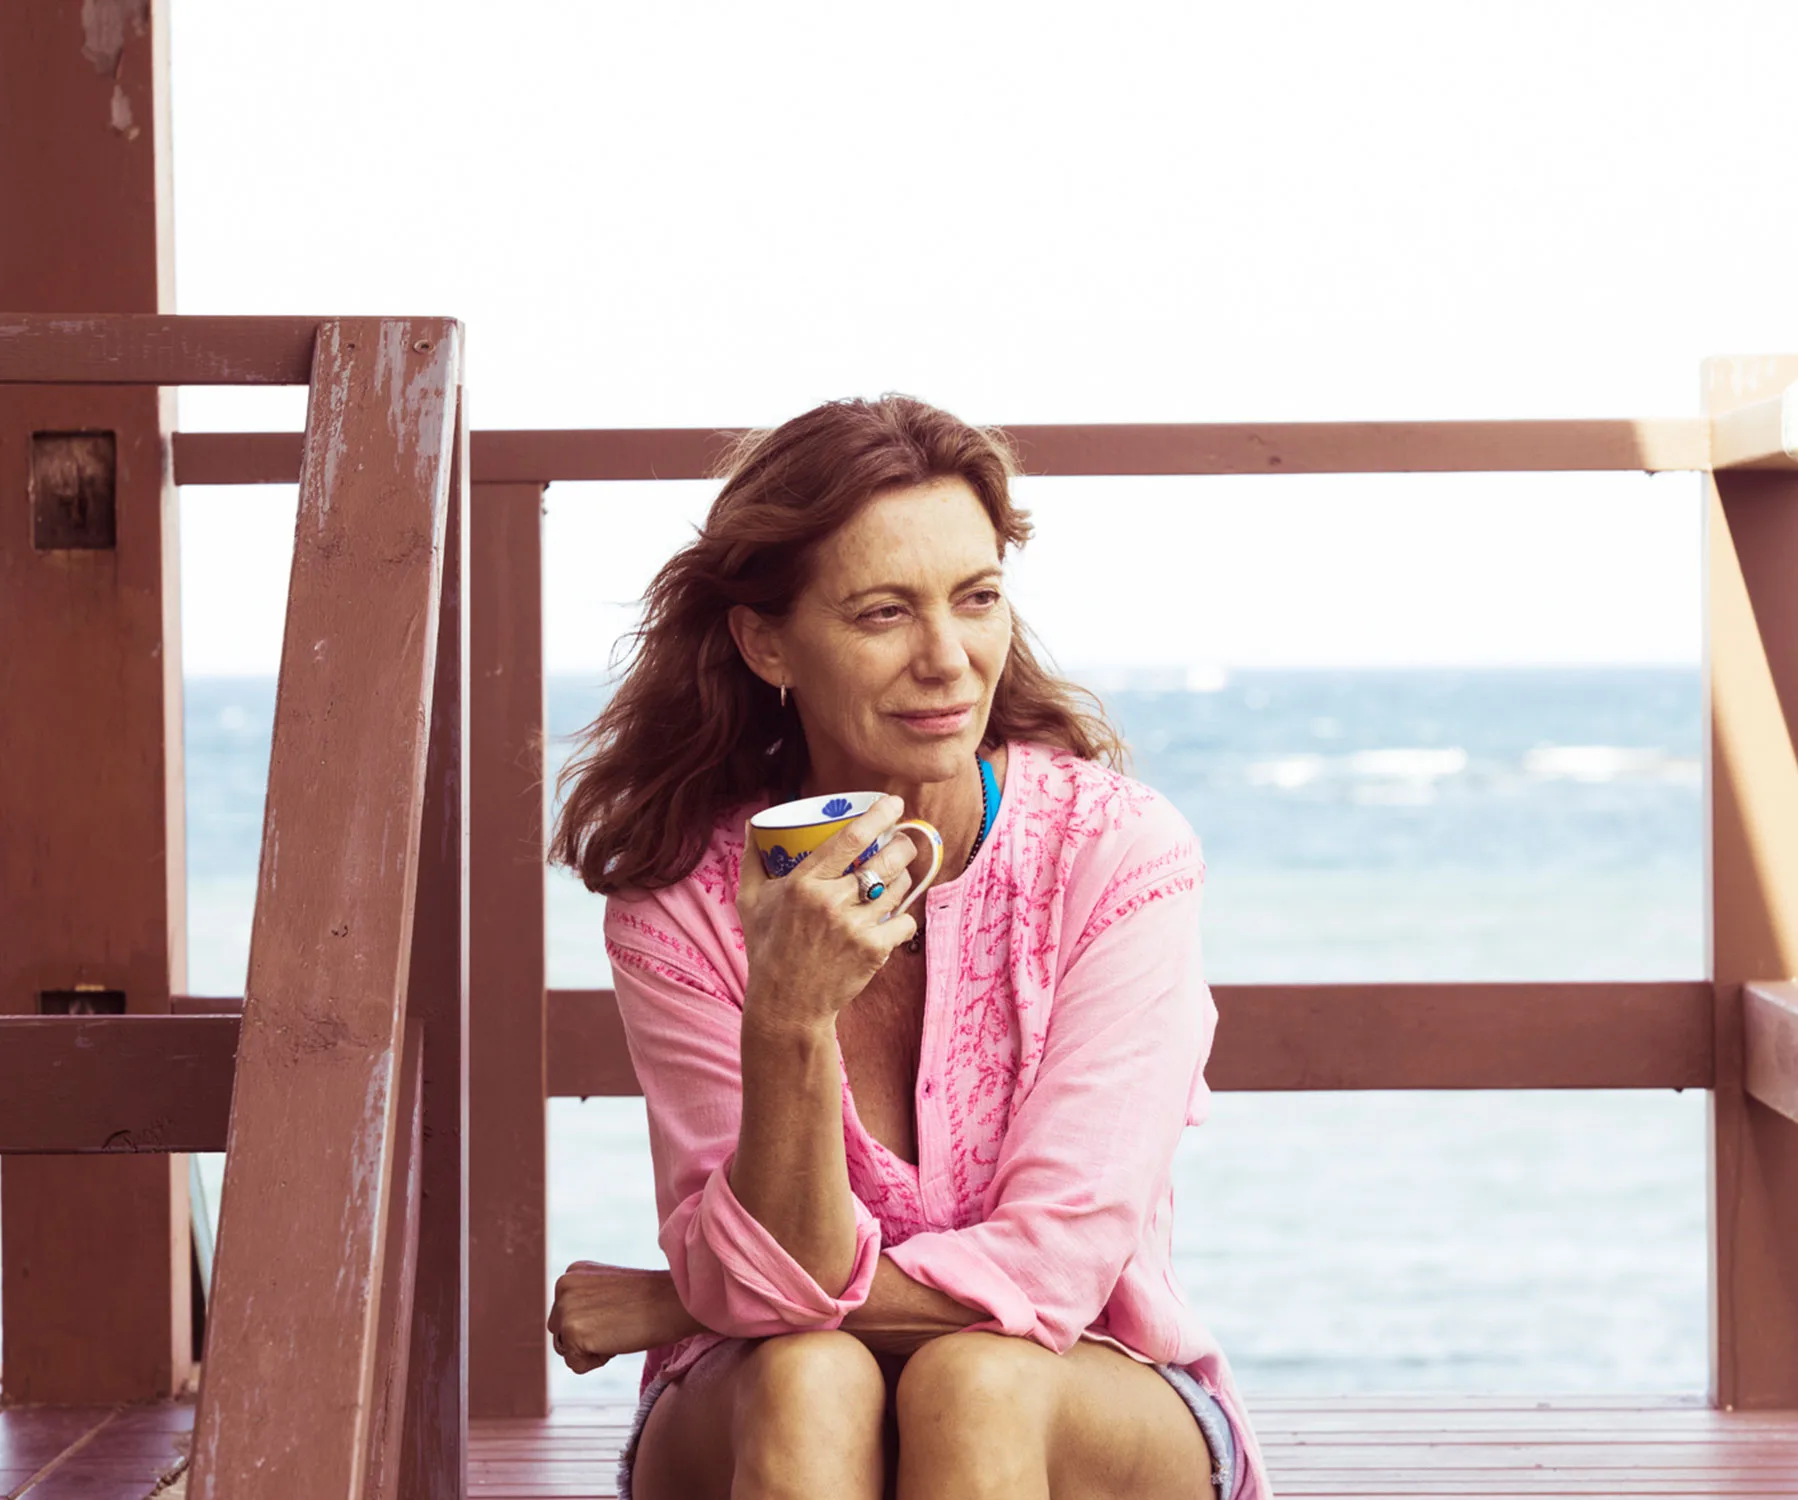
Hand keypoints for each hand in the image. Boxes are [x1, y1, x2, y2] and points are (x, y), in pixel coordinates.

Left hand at [547, 1262, 702, 1374]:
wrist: (673, 1302)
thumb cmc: (651, 1299)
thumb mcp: (609, 1289)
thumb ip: (586, 1300)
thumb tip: (575, 1327)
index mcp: (572, 1273)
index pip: (566, 1315)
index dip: (594, 1322)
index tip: (619, 1311)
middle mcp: (563, 1286)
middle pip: (560, 1333)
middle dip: (587, 1337)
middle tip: (619, 1322)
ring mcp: (565, 1308)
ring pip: (566, 1350)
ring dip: (591, 1350)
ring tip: (617, 1330)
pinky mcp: (572, 1332)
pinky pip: (576, 1366)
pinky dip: (597, 1362)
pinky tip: (616, 1341)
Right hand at [735, 795, 920, 1033]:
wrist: (786, 1004)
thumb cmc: (768, 948)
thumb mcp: (750, 901)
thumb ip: (752, 858)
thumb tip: (752, 823)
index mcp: (803, 883)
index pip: (851, 838)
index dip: (879, 815)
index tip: (893, 803)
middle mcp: (831, 902)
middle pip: (886, 859)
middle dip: (904, 844)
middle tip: (903, 841)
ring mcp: (855, 927)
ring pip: (899, 888)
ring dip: (904, 878)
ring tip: (896, 876)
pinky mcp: (873, 951)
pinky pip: (905, 921)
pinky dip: (903, 917)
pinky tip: (893, 915)